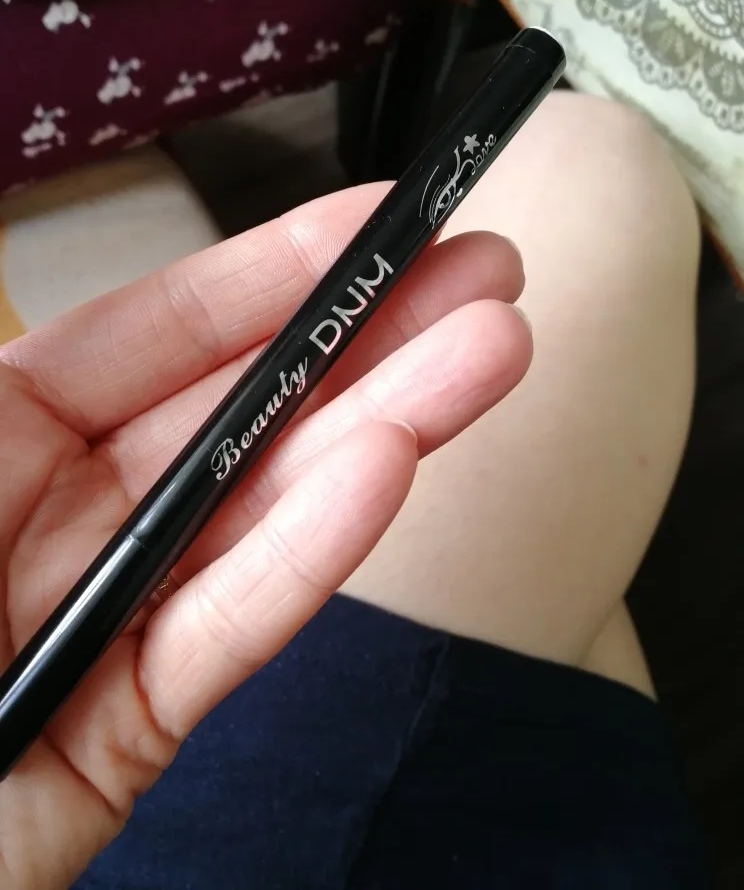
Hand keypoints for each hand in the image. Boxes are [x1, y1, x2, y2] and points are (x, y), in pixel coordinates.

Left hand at [0, 184, 528, 887]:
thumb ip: (3, 389)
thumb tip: (84, 308)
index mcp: (2, 435)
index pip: (163, 332)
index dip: (278, 271)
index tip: (379, 223)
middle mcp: (68, 511)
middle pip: (242, 410)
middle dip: (370, 336)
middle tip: (482, 278)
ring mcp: (113, 613)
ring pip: (263, 508)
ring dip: (383, 424)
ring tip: (488, 353)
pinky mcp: (132, 728)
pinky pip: (226, 629)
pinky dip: (309, 552)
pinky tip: (393, 466)